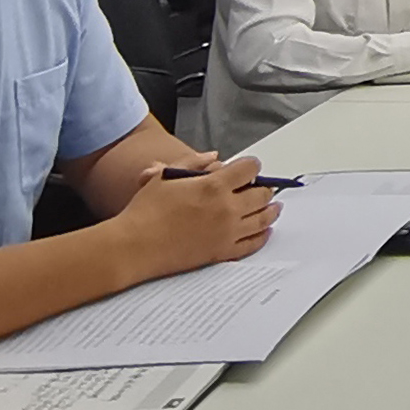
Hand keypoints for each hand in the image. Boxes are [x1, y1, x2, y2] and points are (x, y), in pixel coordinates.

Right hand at [117, 155, 278, 279]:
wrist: (134, 246)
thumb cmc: (145, 211)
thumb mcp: (165, 175)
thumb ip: (193, 162)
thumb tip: (215, 157)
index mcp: (213, 186)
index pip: (250, 169)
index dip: (251, 166)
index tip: (248, 168)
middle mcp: (226, 209)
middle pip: (262, 194)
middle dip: (263, 187)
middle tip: (261, 187)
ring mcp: (227, 232)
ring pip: (263, 218)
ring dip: (271, 210)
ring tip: (274, 206)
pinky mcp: (223, 252)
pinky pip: (253, 243)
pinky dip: (262, 235)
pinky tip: (264, 230)